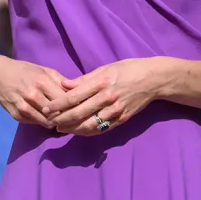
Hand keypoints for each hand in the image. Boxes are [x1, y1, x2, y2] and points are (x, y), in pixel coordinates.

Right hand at [0, 56, 75, 126]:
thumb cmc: (25, 71)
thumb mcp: (44, 70)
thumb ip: (62, 81)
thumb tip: (79, 91)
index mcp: (42, 82)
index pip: (65, 100)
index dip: (75, 105)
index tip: (81, 107)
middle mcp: (32, 96)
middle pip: (57, 113)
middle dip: (66, 115)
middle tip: (73, 116)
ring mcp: (23, 107)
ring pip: (47, 122)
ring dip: (55, 121)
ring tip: (62, 118)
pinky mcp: (17, 116)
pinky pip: (36, 123)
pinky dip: (43, 121)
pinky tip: (47, 117)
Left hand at [45, 57, 168, 134]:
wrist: (153, 79)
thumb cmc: (128, 69)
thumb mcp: (105, 68)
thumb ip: (84, 79)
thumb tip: (64, 85)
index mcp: (102, 82)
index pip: (74, 96)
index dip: (58, 104)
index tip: (46, 108)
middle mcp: (107, 97)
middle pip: (79, 113)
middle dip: (61, 119)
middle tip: (49, 121)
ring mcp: (115, 110)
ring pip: (89, 124)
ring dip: (72, 128)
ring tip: (61, 128)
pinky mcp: (122, 119)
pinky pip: (101, 129)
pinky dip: (87, 132)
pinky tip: (78, 131)